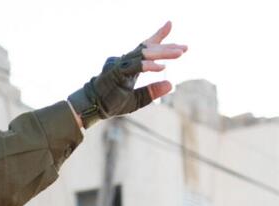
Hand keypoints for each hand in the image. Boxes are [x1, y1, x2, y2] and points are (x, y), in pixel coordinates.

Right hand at [68, 21, 187, 128]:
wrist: (92, 107)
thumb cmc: (111, 102)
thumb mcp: (137, 100)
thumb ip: (152, 91)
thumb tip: (171, 84)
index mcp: (131, 65)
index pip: (145, 47)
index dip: (158, 36)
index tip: (170, 24)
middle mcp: (126, 61)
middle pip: (148, 48)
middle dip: (167, 47)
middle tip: (185, 48)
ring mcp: (120, 65)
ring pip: (144, 54)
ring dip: (162, 53)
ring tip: (179, 53)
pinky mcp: (117, 72)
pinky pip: (136, 66)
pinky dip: (149, 66)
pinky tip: (162, 68)